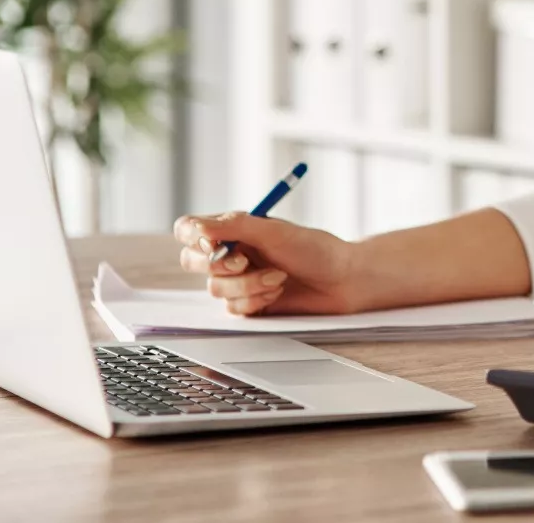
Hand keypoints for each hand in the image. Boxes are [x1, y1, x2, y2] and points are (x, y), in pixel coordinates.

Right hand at [173, 212, 361, 316]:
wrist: (342, 281)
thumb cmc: (314, 249)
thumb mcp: (274, 230)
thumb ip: (234, 226)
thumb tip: (196, 228)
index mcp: (234, 229)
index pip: (190, 230)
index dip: (193, 237)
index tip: (213, 242)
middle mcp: (231, 253)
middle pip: (192, 261)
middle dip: (218, 265)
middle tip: (244, 261)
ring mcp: (238, 280)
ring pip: (214, 288)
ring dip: (247, 284)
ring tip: (277, 276)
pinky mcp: (248, 304)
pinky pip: (232, 308)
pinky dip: (255, 299)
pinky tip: (277, 292)